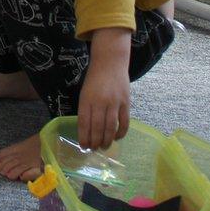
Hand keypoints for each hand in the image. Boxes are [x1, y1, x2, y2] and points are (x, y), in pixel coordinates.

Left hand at [77, 28, 130, 149]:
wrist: (110, 62)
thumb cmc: (95, 78)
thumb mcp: (85, 92)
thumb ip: (86, 109)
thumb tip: (87, 130)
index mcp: (86, 99)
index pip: (84, 122)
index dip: (84, 137)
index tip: (83, 146)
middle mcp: (100, 101)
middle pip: (97, 127)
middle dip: (95, 142)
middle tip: (94, 149)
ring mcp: (114, 102)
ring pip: (111, 127)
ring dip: (107, 140)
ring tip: (104, 147)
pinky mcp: (126, 102)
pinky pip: (124, 122)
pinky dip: (121, 133)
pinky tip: (117, 138)